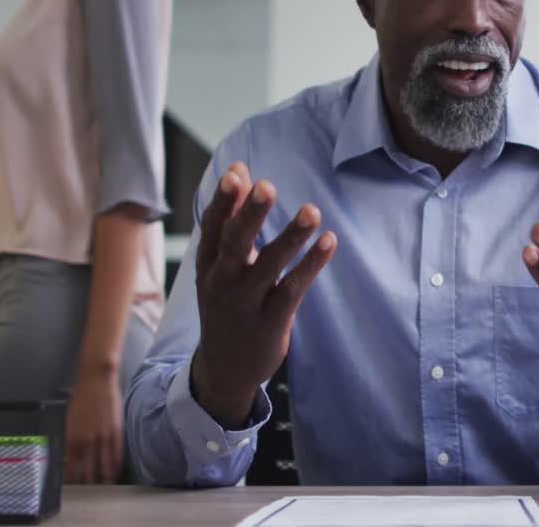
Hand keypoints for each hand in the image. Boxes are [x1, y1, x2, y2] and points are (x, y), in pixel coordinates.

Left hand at [64, 368, 122, 483]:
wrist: (97, 380)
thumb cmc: (81, 397)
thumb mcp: (69, 419)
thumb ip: (70, 438)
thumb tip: (70, 456)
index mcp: (71, 437)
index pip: (71, 466)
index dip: (73, 479)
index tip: (74, 487)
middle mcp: (85, 440)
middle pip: (87, 470)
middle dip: (88, 483)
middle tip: (89, 492)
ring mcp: (102, 437)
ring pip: (103, 466)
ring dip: (103, 479)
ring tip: (103, 487)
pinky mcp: (115, 432)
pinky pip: (115, 455)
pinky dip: (114, 466)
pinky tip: (114, 473)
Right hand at [190, 162, 336, 427]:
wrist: (224, 368)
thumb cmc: (226, 301)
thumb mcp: (220, 263)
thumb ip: (232, 217)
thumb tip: (238, 170)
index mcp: (209, 264)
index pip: (213, 227)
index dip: (225, 201)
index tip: (236, 173)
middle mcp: (223, 281)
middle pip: (235, 244)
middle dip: (250, 216)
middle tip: (267, 186)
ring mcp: (247, 303)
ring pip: (269, 266)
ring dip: (290, 237)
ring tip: (311, 210)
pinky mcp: (271, 321)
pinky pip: (293, 289)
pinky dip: (310, 265)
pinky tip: (329, 242)